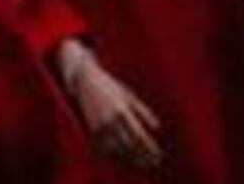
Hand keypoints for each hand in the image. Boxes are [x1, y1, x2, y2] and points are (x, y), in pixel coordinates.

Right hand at [58, 42, 166, 172]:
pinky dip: (116, 155)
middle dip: (143, 157)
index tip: (158, 155)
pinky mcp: (92, 129)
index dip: (150, 148)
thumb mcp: (129, 96)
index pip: (140, 136)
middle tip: (153, 163)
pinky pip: (105, 148)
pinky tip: (124, 158)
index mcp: (123, 111)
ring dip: (131, 159)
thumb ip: (144, 112)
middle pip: (130, 146)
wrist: (85, 80)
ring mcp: (100, 125)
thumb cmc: (111, 86)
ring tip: (141, 164)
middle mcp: (111, 120)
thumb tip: (157, 128)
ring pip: (118, 150)